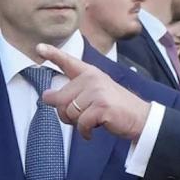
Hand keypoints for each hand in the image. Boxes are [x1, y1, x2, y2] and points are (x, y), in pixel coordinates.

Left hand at [35, 43, 152, 140]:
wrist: (140, 118)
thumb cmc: (114, 108)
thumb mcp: (93, 96)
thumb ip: (71, 94)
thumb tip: (45, 96)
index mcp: (90, 73)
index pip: (68, 62)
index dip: (52, 54)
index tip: (39, 48)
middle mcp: (93, 79)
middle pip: (61, 99)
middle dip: (65, 114)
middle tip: (79, 118)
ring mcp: (97, 92)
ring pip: (69, 112)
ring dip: (76, 124)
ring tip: (90, 122)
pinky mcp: (102, 106)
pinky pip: (81, 123)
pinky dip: (84, 132)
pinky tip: (91, 132)